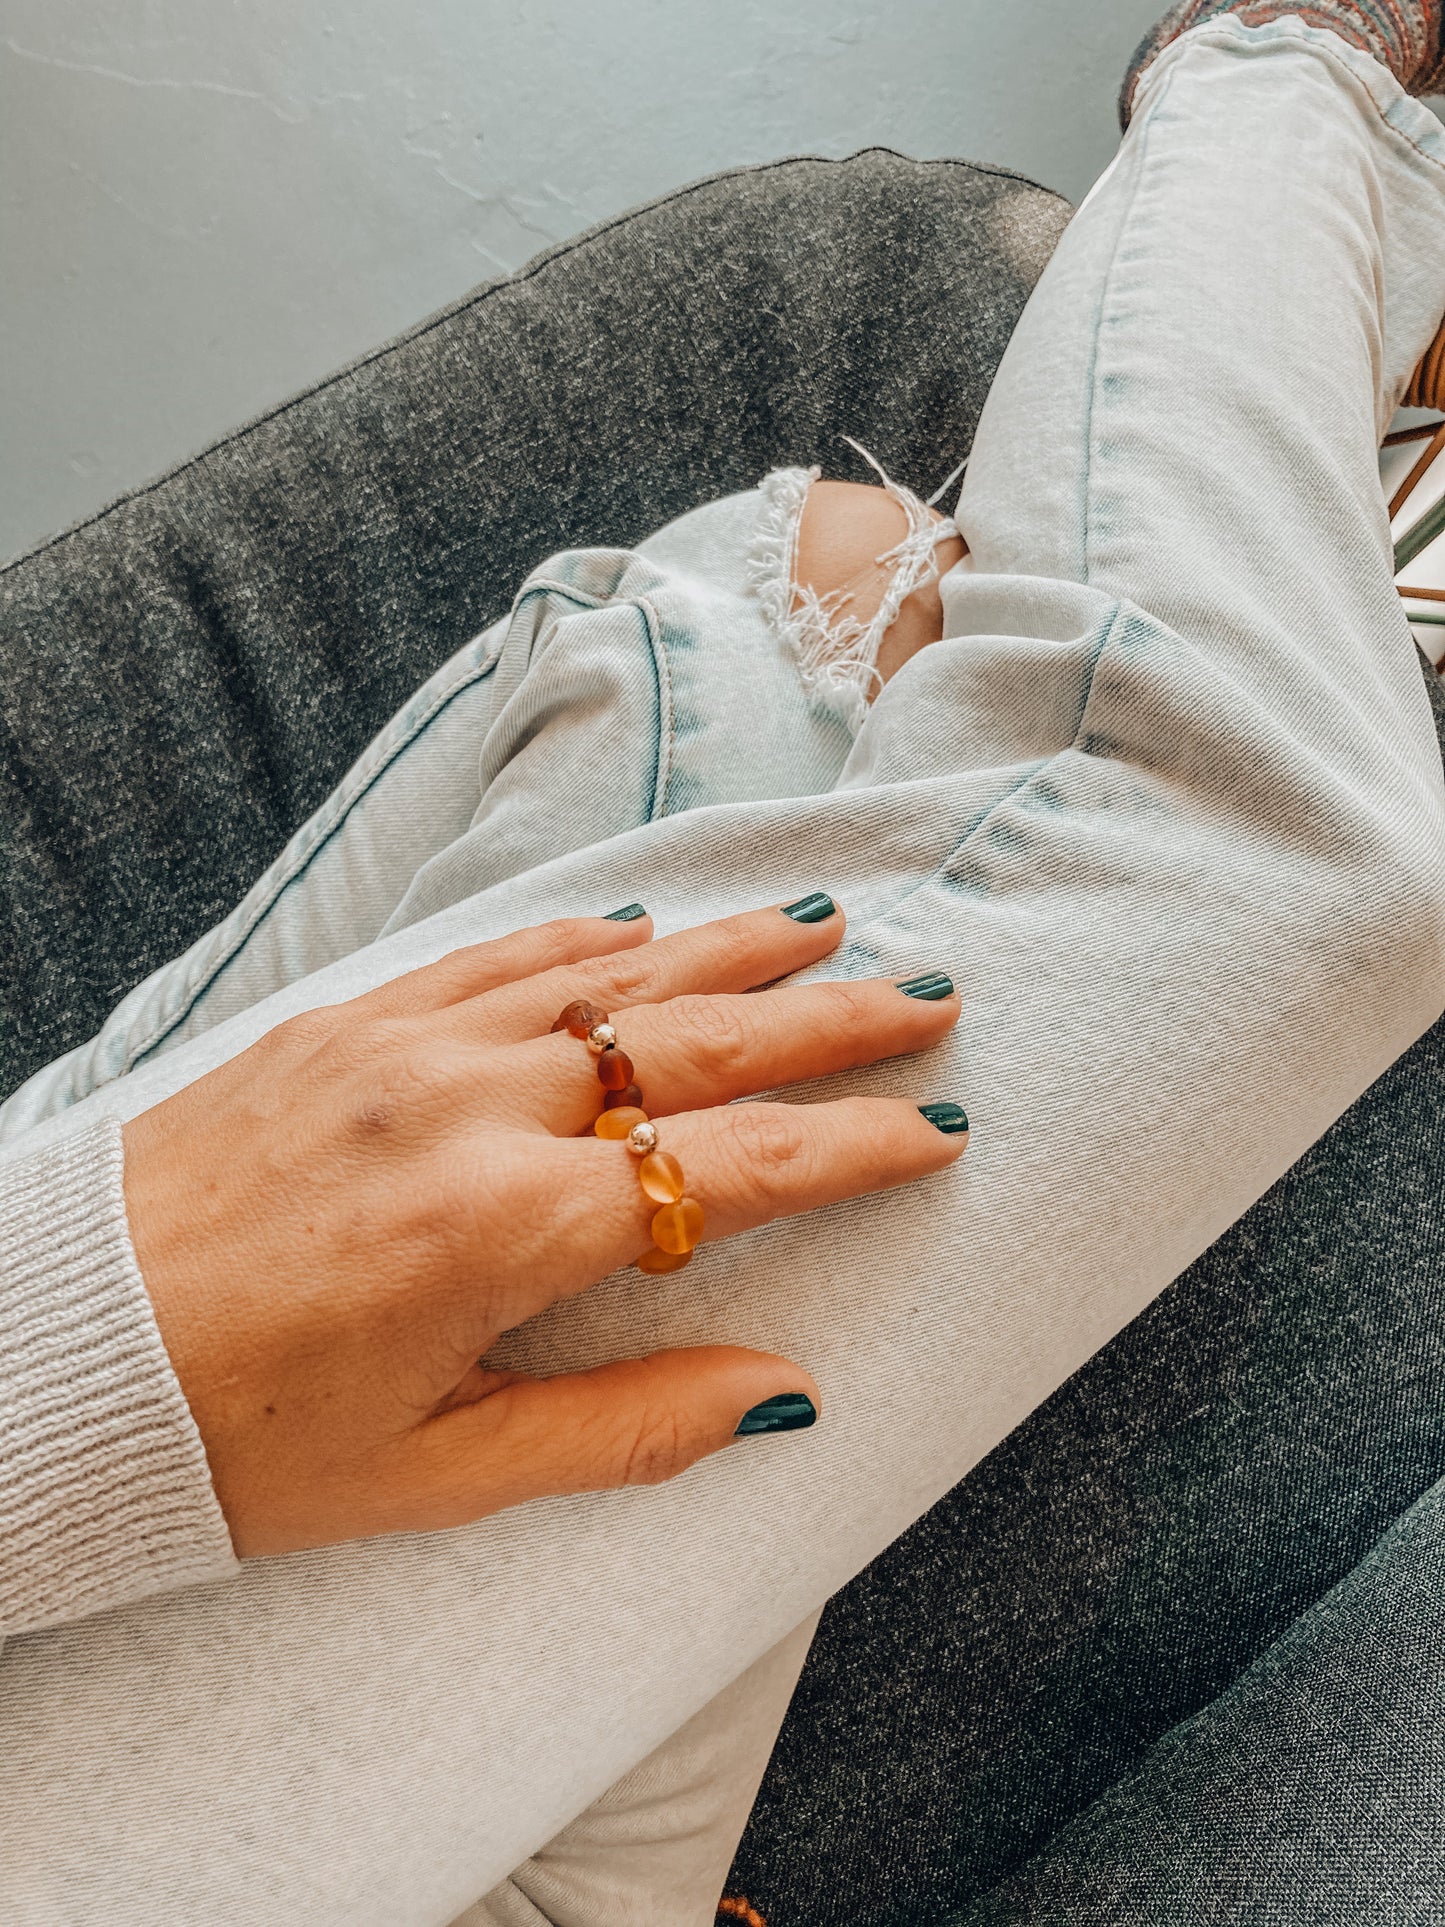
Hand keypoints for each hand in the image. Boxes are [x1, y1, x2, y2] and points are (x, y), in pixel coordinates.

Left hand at [122, 900, 966, 1557]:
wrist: (55, 1352)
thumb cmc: (242, 1435)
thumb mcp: (437, 1472)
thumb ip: (623, 1428)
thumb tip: (782, 1396)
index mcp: (507, 1231)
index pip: (733, 1172)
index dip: (851, 1146)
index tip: (937, 1122)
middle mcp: (470, 1110)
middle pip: (693, 1047)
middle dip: (825, 1022)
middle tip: (924, 994)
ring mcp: (404, 1047)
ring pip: (606, 979)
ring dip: (724, 954)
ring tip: (822, 927)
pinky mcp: (347, 1023)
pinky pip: (495, 958)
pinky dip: (585, 943)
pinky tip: (645, 930)